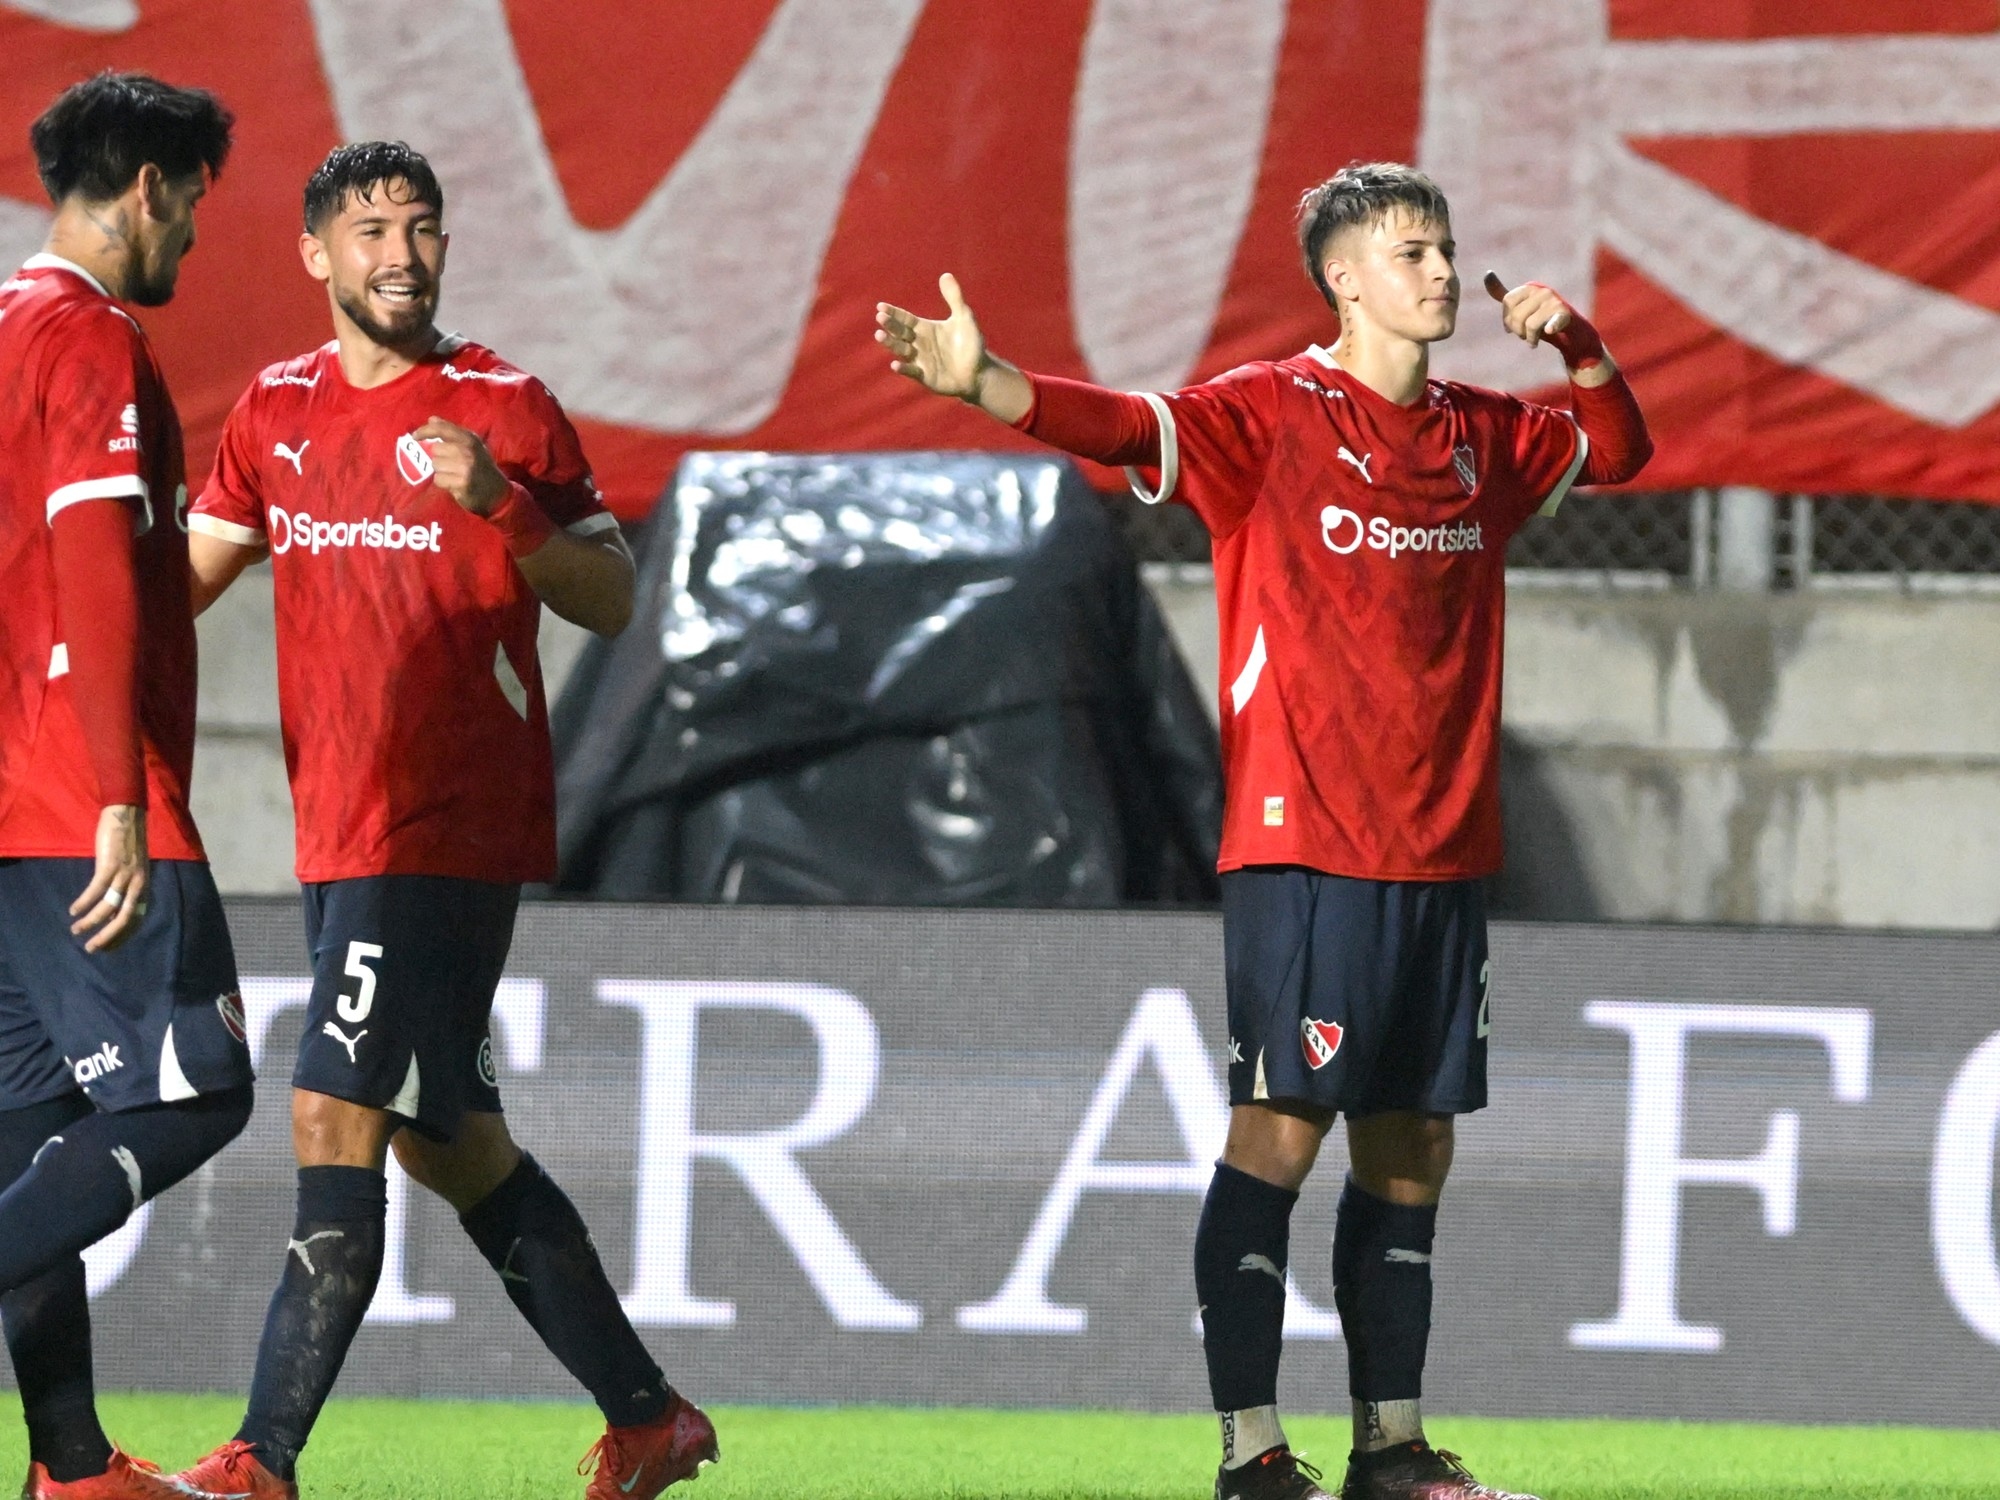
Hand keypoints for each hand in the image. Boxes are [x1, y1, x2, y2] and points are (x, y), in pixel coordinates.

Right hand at [71, 804, 148, 952]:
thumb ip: (126, 890)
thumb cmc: (127, 845)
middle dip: (107, 937)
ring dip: (90, 921)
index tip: (108, 949)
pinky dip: (84, 902)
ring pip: (108, 907)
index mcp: (145, 887)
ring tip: (75, 929)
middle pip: (124, 919)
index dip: (122, 937)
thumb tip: (113, 911)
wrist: (127, 817)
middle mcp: (139, 884)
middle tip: (91, 948)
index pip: (136, 920)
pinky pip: (96, 889)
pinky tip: (74, 910)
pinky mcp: (111, 865)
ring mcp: (125, 875)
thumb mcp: (132, 871)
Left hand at [413, 417, 508, 514]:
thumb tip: (431, 419)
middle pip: (435, 450)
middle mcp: (467, 450)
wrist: (498, 493)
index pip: (441, 429)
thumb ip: (451, 432)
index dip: (425, 431)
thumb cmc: (481, 467)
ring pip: (435, 465)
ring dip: (441, 471)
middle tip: (451, 465)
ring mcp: (465, 467)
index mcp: (470, 439)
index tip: (414, 436)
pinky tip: (455, 484)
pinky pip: (439, 479)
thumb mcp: (471, 446)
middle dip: (439, 458)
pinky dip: (444, 483)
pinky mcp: (462, 482)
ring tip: (454, 475)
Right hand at [875, 273, 989, 400]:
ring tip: (880, 335)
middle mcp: (918, 343)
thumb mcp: (964, 318)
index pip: (905, 319)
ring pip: (901, 350)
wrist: (979, 372)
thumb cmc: (971, 344)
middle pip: (900, 332)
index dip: (894, 313)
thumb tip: (946, 274)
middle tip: (880, 318)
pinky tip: (895, 364)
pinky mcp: (925, 376)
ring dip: (891, 343)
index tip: (881, 307)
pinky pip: (911, 371)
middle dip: (890, 325)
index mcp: (925, 328)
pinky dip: (904, 368)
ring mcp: (920, 360)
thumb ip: (954, 297)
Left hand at [1483, 271, 1576, 346]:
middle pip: (1517, 315)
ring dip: (1530, 338)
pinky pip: (1554, 321)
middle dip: (1517, 331)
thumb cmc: (1539, 315)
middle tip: (1524, 336)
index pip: (1507, 301)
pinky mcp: (1564, 314)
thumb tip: (1487, 275)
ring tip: (1533, 341)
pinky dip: (1551, 326)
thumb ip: (1502, 293)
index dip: (1507, 318)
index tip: (1510, 328)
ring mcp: (1554, 301)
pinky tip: (1549, 330)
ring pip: (1530, 325)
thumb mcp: (1520, 303)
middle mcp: (1542, 291)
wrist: (1567, 326)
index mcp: (1529, 287)